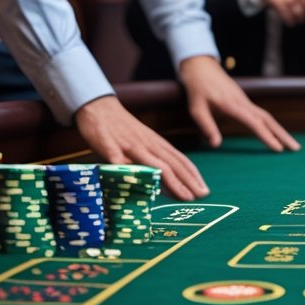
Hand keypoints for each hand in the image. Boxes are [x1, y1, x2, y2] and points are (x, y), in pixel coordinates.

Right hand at [74, 95, 209, 200]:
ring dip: (169, 180)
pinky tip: (133, 183)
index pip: (179, 160)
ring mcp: (129, 146)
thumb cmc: (124, 130)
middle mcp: (148, 145)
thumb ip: (154, 161)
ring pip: (152, 164)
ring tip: (182, 195)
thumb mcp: (143, 142)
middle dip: (187, 182)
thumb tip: (167, 184)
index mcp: (156, 144)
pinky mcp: (109, 146)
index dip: (192, 176)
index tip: (204, 190)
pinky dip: (128, 171)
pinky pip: (118, 160)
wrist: (100, 108)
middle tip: (201, 196)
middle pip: (171, 165)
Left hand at [179, 55, 300, 151]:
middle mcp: (243, 103)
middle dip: (283, 134)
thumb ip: (207, 126)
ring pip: (267, 116)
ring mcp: (245, 101)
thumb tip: (216, 145)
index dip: (266, 136)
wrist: (201, 67)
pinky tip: (277, 133)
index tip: (278, 149)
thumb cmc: (197, 89)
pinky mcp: (244, 101)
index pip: (254, 123)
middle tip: (296, 149)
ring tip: (292, 145)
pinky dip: (272, 125)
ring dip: (280, 130)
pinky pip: (262, 114)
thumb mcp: (196, 108)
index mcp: (232, 105)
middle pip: (268, 119)